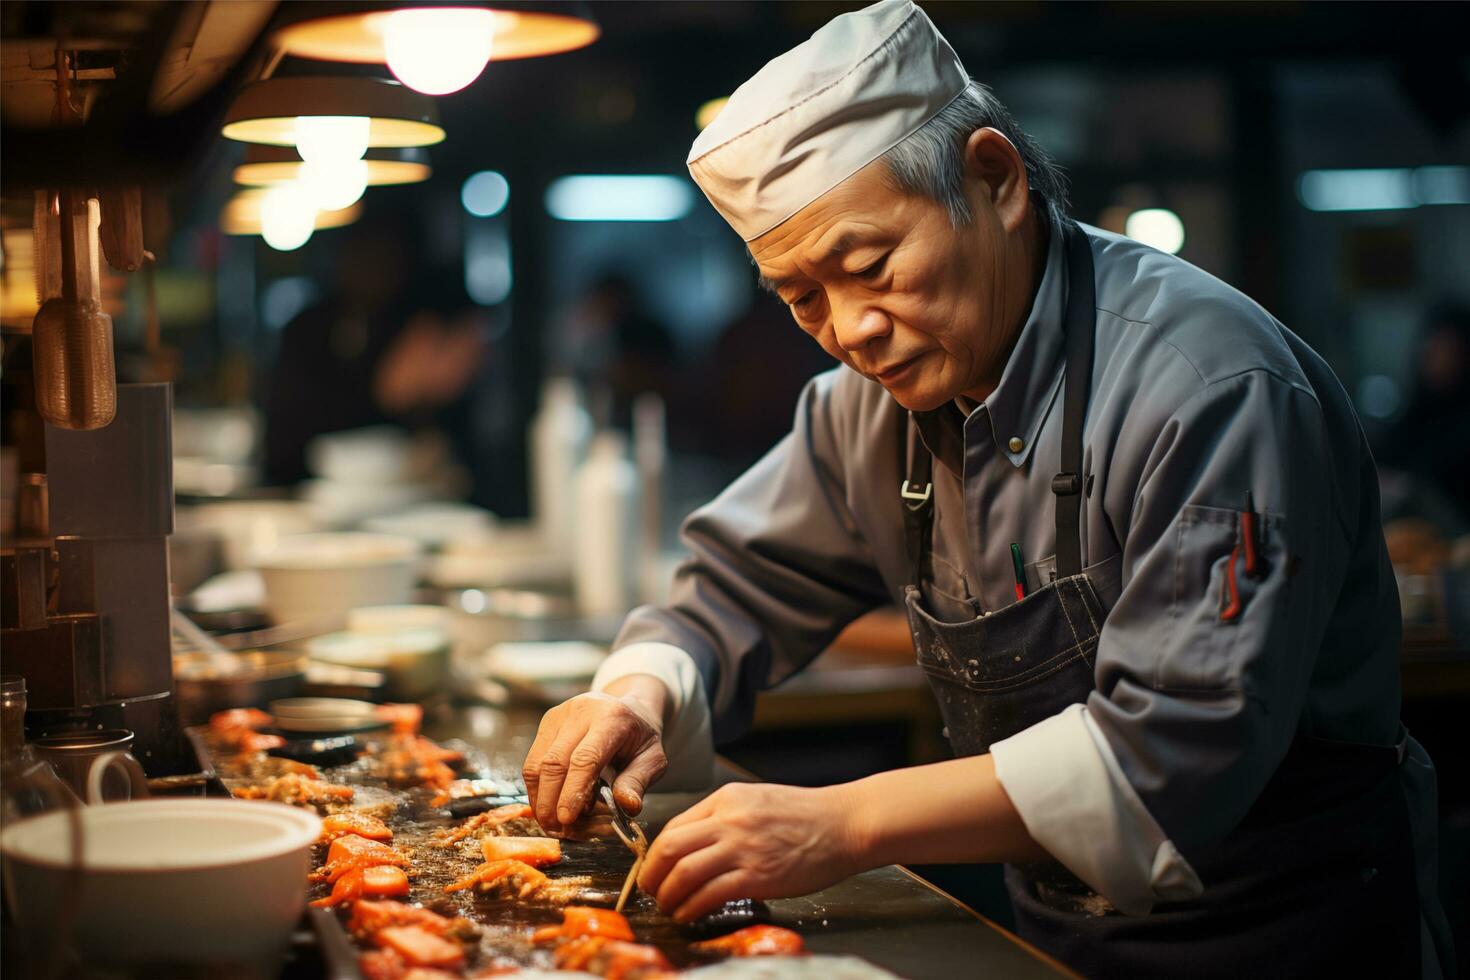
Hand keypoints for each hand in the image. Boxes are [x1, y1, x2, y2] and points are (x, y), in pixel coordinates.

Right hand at [522, 676, 668, 833]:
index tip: (567, 819)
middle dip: (551, 801)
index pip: (586, 758)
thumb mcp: (653, 759)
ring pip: (536, 763)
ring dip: (540, 798)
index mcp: (611, 718)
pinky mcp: (546, 724)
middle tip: (557, 829)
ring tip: (553, 821)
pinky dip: (537, 789)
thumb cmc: (640, 739)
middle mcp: (580, 712)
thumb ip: (638, 782)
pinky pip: (532, 762)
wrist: (629, 710)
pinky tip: (549, 804)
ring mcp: (559, 716)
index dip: (573, 790)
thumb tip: (627, 806)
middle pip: (554, 762)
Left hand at [637, 782, 867, 921]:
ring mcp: (743, 847)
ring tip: (669, 907)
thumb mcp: (757, 801)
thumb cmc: (805, 816)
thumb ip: (724, 817)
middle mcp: (729, 819)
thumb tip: (692, 844)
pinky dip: (691, 908)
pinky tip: (689, 914)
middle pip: (669, 848)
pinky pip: (709, 895)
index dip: (656, 855)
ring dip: (668, 896)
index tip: (654, 871)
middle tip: (650, 891)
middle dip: (651, 876)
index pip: (674, 827)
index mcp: (726, 799)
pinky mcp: (757, 875)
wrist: (845, 824)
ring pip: (683, 873)